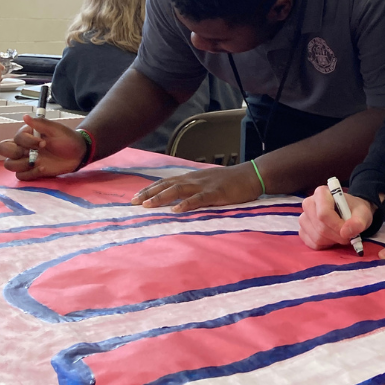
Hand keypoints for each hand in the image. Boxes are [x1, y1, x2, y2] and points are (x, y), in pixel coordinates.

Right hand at [0, 115, 87, 179]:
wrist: (78, 154)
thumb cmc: (67, 139)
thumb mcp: (57, 129)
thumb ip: (41, 124)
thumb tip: (25, 116)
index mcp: (27, 135)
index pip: (16, 138)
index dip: (27, 141)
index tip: (44, 143)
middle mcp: (22, 147)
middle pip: (2, 149)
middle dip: (14, 152)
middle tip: (31, 153)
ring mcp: (25, 159)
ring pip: (9, 164)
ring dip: (22, 164)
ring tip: (39, 162)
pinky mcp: (31, 171)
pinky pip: (20, 176)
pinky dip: (30, 174)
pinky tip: (43, 168)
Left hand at [131, 162, 262, 211]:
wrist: (251, 175)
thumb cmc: (230, 181)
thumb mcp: (208, 182)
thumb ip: (193, 189)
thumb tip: (177, 199)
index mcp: (192, 178)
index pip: (166, 182)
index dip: (150, 189)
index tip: (135, 197)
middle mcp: (194, 179)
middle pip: (167, 185)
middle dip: (149, 193)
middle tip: (132, 202)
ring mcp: (204, 185)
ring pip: (178, 190)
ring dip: (161, 197)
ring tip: (147, 206)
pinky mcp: (216, 193)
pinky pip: (198, 198)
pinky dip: (186, 204)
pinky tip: (176, 209)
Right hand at [298, 185, 373, 249]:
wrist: (350, 213)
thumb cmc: (355, 210)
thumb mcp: (362, 213)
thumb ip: (358, 222)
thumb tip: (346, 233)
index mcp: (321, 193)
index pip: (324, 213)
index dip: (337, 225)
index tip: (348, 231)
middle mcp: (309, 203)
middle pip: (320, 227)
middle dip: (337, 235)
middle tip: (348, 236)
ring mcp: (304, 218)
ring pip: (316, 237)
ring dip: (332, 241)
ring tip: (341, 235)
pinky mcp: (303, 231)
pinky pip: (313, 244)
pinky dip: (326, 245)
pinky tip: (332, 238)